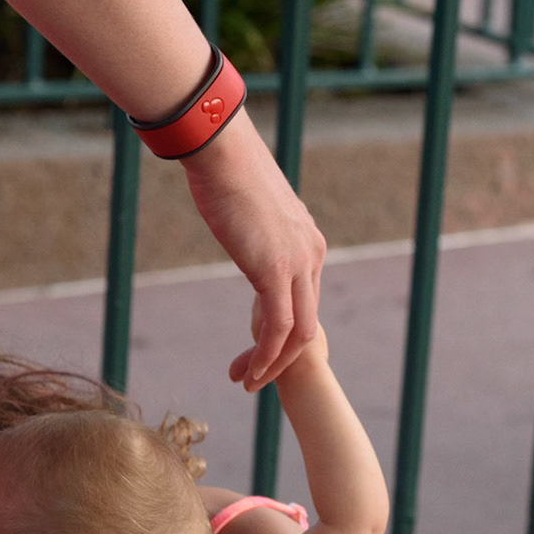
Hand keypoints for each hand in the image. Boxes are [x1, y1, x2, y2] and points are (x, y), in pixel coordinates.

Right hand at [182, 110, 325, 391]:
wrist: (221, 150)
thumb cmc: (226, 170)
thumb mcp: (251, 208)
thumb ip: (257, 229)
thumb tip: (242, 226)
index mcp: (308, 240)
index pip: (305, 298)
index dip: (283, 329)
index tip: (258, 347)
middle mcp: (312, 253)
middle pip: (308, 320)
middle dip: (283, 356)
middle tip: (256, 376)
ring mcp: (297, 262)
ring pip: (298, 331)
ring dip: (275, 364)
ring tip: (251, 383)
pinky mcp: (275, 270)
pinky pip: (279, 327)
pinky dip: (267, 355)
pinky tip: (250, 370)